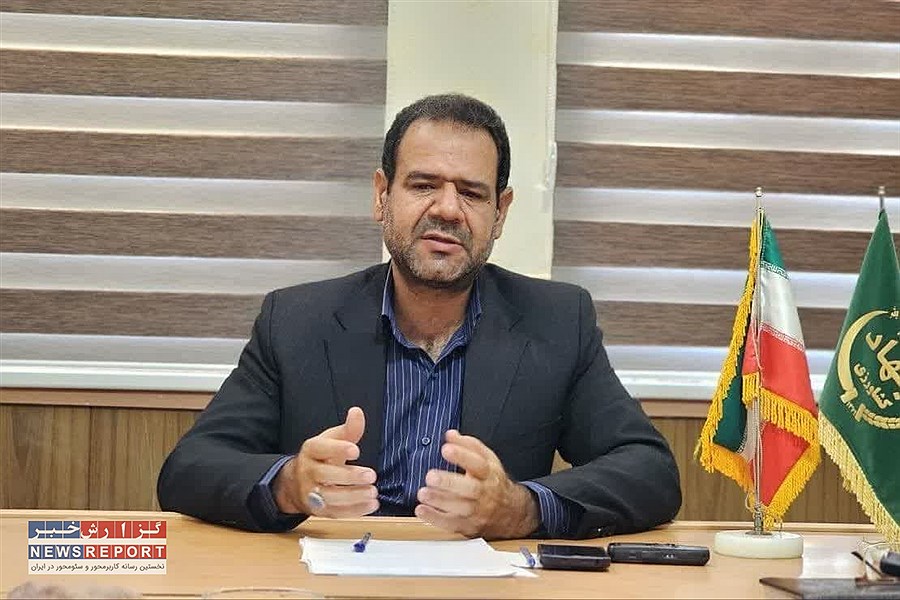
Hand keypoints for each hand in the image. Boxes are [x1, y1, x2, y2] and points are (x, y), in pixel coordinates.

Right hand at [273, 406, 378, 516]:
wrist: (297, 482)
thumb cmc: (321, 457)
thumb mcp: (332, 439)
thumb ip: (348, 429)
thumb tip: (357, 412)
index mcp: (311, 450)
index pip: (321, 448)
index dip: (338, 449)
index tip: (356, 450)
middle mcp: (307, 471)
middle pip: (325, 475)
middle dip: (349, 477)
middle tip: (371, 475)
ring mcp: (311, 492)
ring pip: (330, 497)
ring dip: (354, 497)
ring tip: (373, 492)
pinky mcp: (318, 510)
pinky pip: (335, 513)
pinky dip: (354, 511)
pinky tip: (371, 504)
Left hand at [414, 430, 539, 539]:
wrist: (511, 513)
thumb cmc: (493, 482)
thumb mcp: (487, 460)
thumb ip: (469, 445)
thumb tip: (450, 434)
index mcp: (489, 474)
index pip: (478, 464)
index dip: (462, 456)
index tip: (446, 449)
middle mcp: (485, 493)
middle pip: (470, 489)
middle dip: (449, 483)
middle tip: (431, 476)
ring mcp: (478, 512)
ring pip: (460, 508)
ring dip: (440, 501)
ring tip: (423, 493)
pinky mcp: (469, 526)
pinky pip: (452, 524)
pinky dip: (435, 518)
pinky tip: (422, 510)